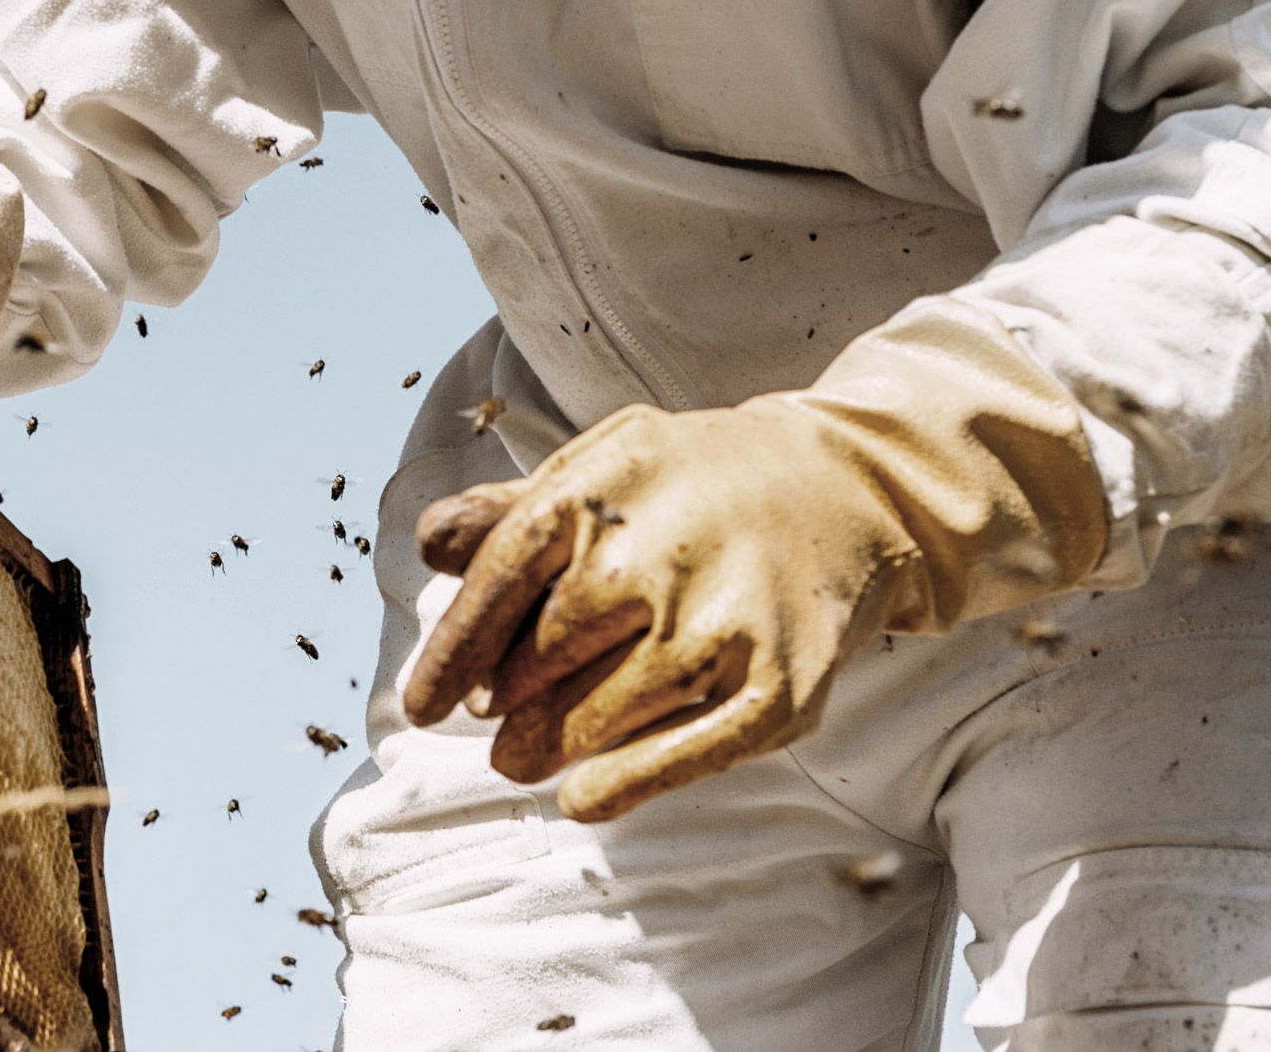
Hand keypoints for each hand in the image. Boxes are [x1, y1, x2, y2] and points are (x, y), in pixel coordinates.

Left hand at [401, 301, 1107, 820]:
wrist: (849, 490)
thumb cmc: (696, 486)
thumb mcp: (606, 467)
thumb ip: (515, 509)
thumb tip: (426, 544)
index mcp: (611, 482)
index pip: (505, 570)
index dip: (454, 646)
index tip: (421, 704)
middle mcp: (669, 545)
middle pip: (551, 646)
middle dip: (507, 696)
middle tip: (489, 722)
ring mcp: (730, 615)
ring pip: (611, 705)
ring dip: (553, 743)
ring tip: (518, 760)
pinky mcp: (785, 680)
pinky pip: (696, 747)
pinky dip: (631, 781)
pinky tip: (583, 801)